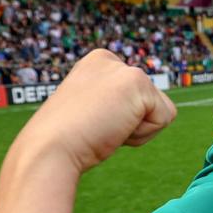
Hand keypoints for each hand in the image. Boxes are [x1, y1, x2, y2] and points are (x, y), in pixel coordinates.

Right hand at [13, 49, 176, 172]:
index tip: (90, 122)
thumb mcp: (89, 113)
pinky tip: (114, 129)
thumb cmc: (63, 142)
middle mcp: (111, 61)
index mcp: (96, 64)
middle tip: (96, 127)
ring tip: (104, 128)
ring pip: (159, 110)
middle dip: (128, 124)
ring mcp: (125, 68)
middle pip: (148, 102)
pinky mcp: (138, 82)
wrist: (48, 151)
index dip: (118, 120)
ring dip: (137, 130)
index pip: (134, 97)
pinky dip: (144, 134)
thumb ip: (112, 105)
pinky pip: (165, 118)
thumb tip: (139, 112)